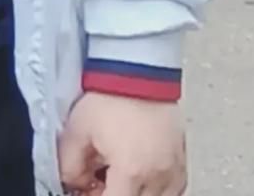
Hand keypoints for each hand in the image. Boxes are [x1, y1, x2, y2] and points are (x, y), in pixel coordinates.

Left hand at [58, 93, 186, 195]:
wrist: (137, 69)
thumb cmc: (110, 96)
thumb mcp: (77, 131)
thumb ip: (70, 166)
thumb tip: (74, 183)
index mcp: (132, 171)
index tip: (88, 189)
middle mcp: (158, 176)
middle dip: (115, 193)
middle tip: (99, 180)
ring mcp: (174, 170)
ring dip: (136, 193)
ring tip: (119, 175)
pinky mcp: (182, 160)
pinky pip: (173, 190)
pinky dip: (156, 189)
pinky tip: (139, 174)